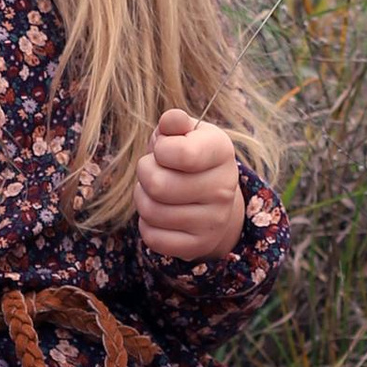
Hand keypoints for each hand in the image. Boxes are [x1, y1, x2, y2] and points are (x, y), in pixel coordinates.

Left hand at [135, 110, 245, 260]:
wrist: (214, 197)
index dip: (160, 150)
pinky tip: (159, 215)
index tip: (164, 150)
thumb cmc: (190, 157)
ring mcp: (214, 220)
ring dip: (143, 199)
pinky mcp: (199, 245)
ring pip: (151, 212)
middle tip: (153, 171)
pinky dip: (147, 225)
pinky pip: (153, 238)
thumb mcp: (186, 134)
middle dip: (145, 174)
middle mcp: (224, 188)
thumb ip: (174, 123)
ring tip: (155, 191)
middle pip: (158, 185)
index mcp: (222, 151)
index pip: (180, 154)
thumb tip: (171, 120)